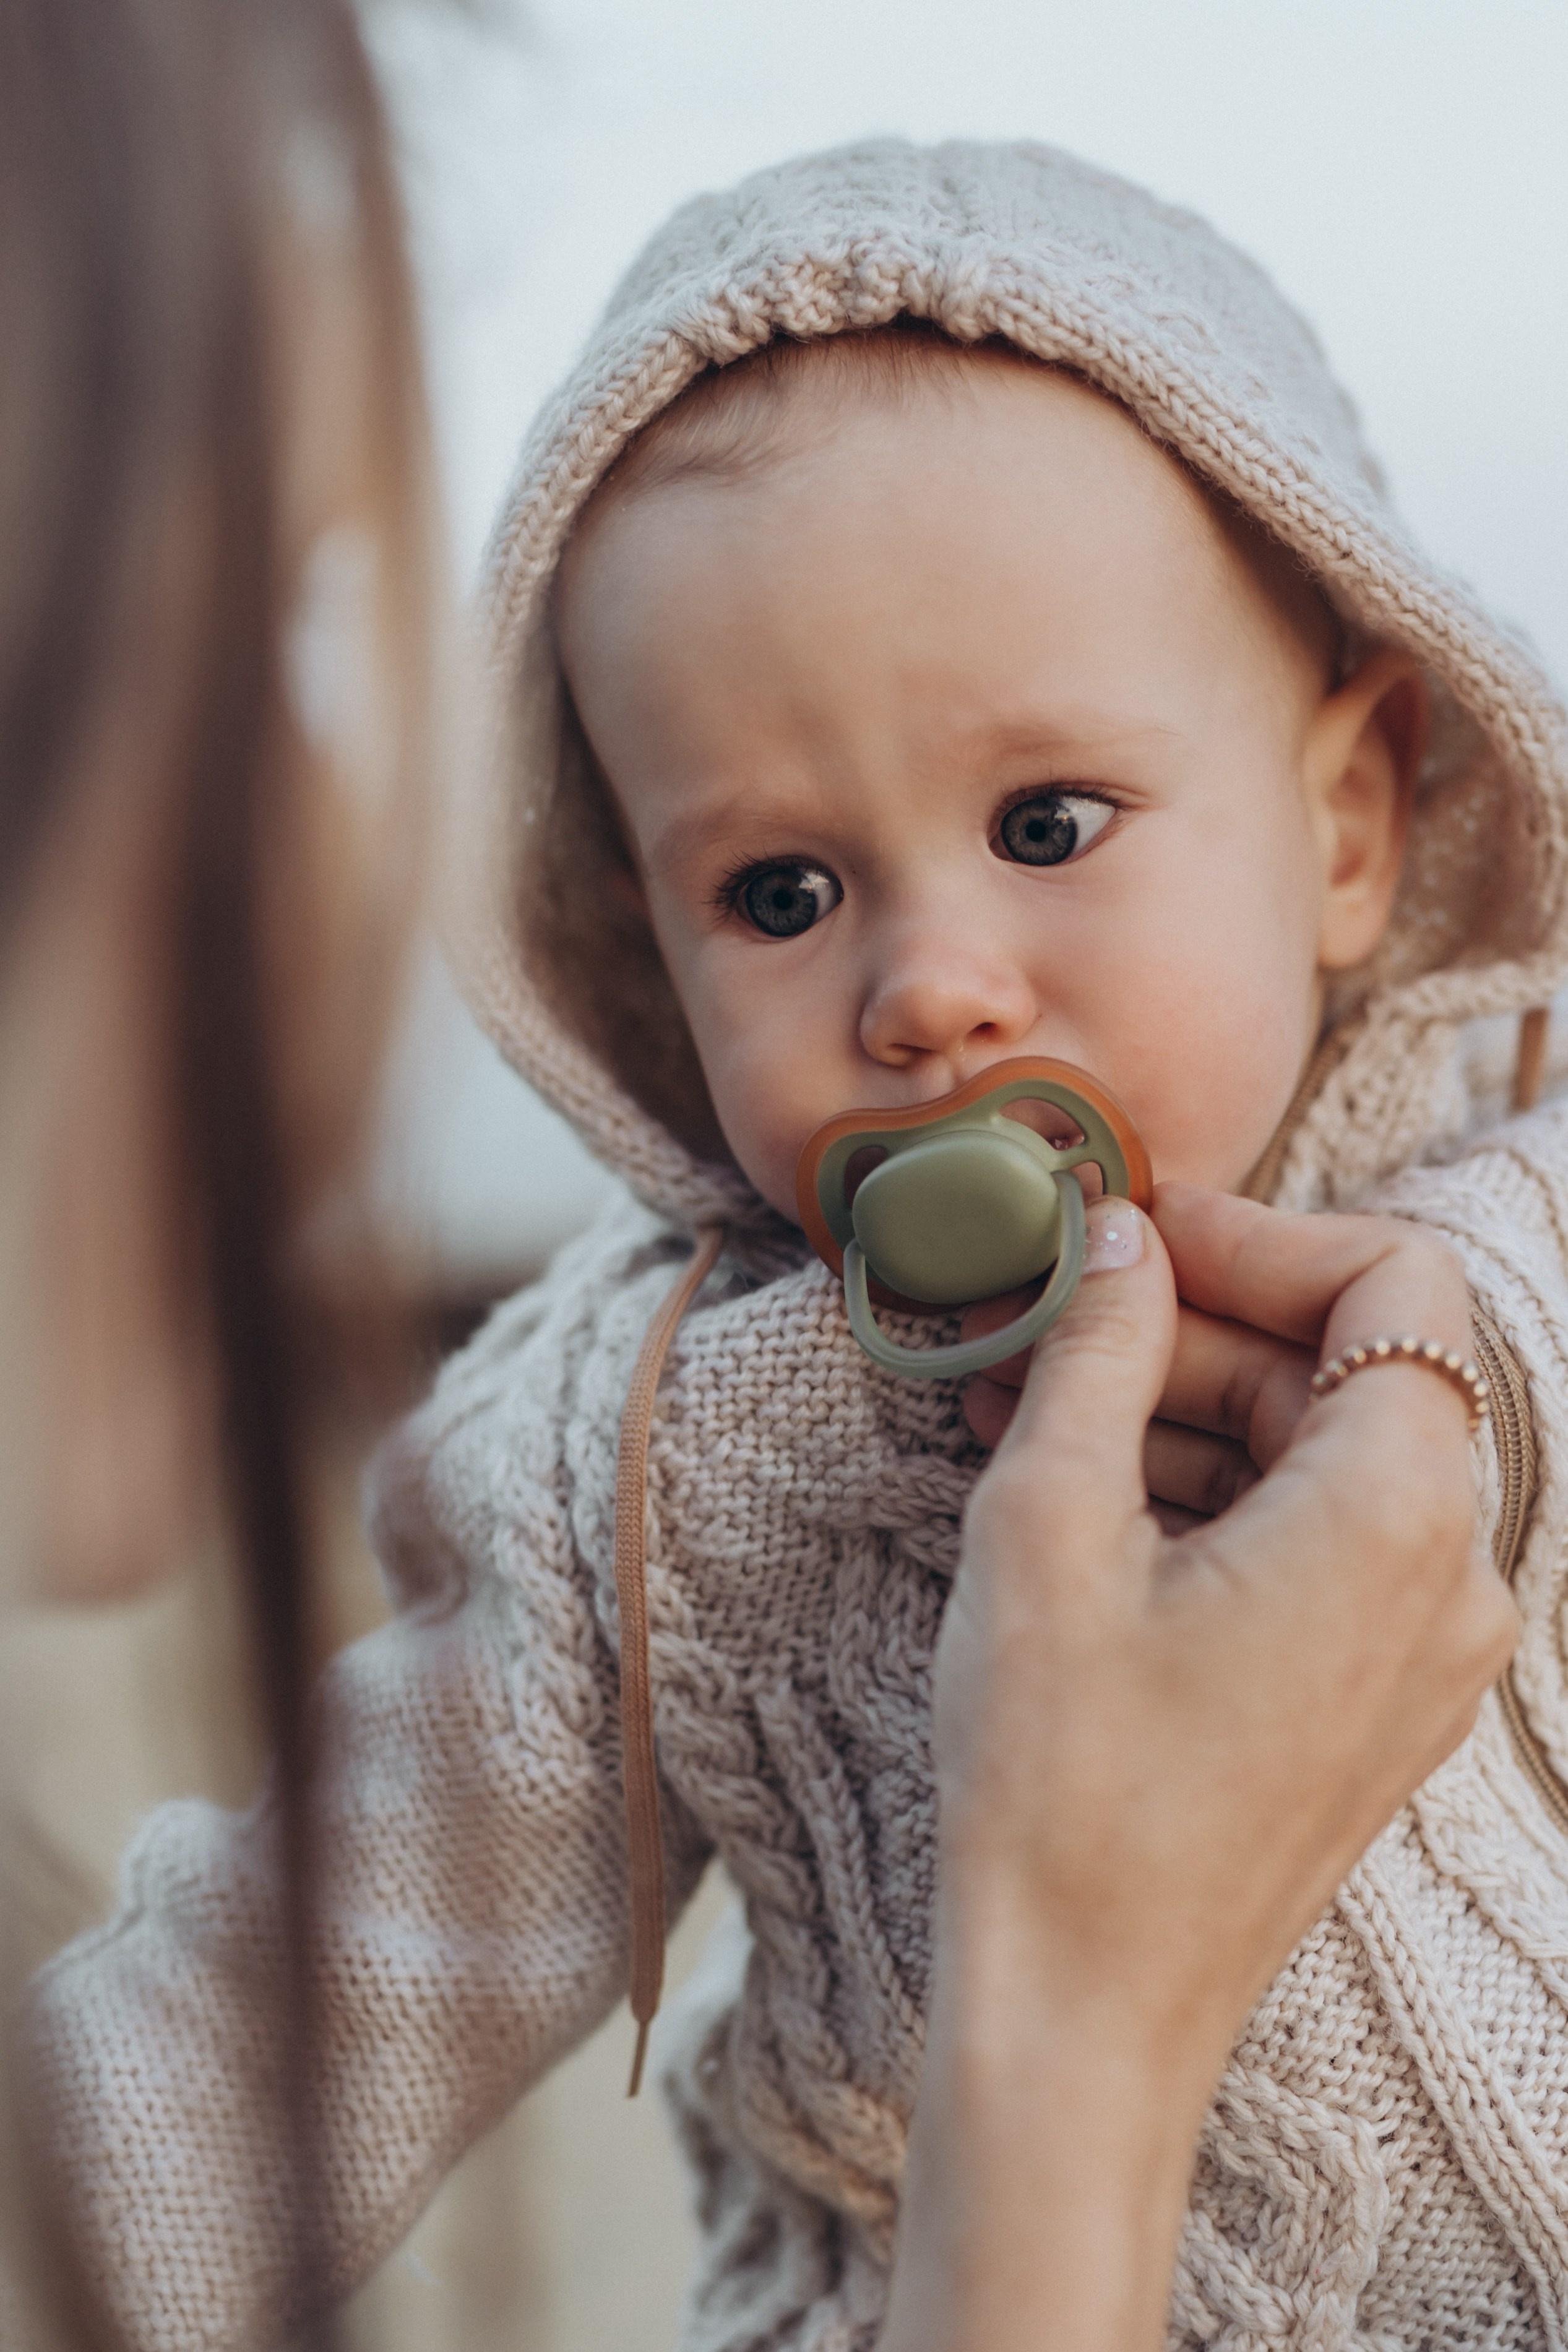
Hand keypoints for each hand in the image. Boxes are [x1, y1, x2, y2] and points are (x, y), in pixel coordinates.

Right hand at [882, 1185, 1514, 2351]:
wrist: (1085, 2013)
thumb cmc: (1063, 1782)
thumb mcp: (1049, 1524)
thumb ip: (1099, 1350)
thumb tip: (1119, 1239)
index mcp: (1397, 1513)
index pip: (1390, 1279)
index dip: (1260, 1233)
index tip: (1137, 1235)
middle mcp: (1450, 1575)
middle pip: (1347, 1369)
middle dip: (1194, 1326)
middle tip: (1046, 1319)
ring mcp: (1422, 1648)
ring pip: (1320, 1456)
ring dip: (1184, 1411)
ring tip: (1027, 1407)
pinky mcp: (1373, 1700)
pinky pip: (1314, 1544)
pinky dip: (1210, 1496)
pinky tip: (1082, 1492)